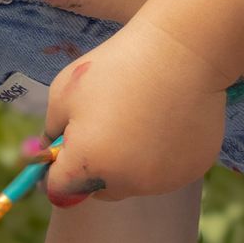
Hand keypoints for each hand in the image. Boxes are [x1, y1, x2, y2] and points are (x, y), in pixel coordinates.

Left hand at [39, 15, 227, 204]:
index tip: (60, 156)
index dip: (55, 173)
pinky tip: (166, 123)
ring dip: (129, 164)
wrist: (182, 52)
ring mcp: (163, 179)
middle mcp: (127, 181)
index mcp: (89, 164)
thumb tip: (51, 153)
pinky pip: (167, 172)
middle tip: (102, 131)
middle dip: (94, 169)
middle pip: (100, 190)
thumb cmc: (116, 67)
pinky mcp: (192, 170)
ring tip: (138, 120)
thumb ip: (51, 130)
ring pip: (135, 181)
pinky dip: (161, 156)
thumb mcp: (64, 92)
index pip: (60, 190)